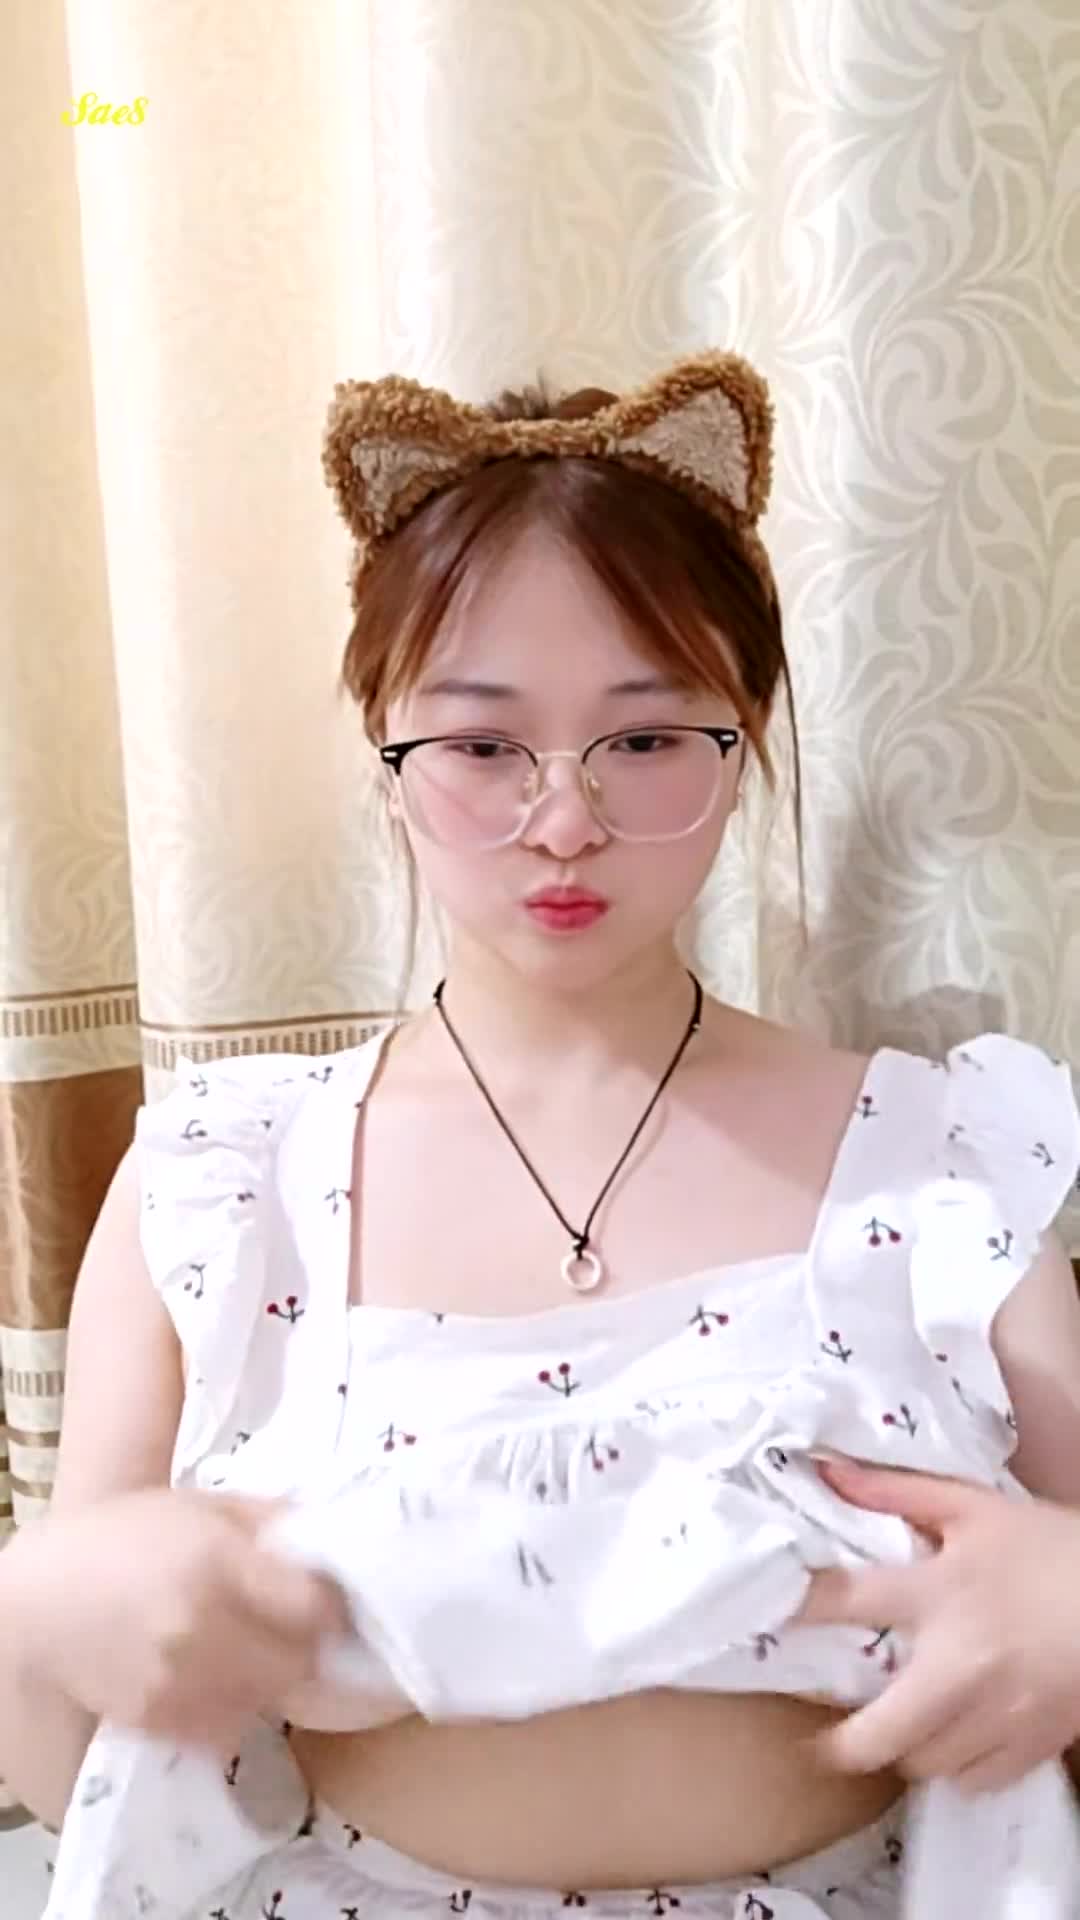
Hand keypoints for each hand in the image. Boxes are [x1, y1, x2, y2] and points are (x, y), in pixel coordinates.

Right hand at [12, 1487, 348, 1747]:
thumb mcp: (202, 1505)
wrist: (42, 1600)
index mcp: (218, 1562)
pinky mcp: (157, 1721)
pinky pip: (228, 1730)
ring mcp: (178, 1681)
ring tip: (253, 1653)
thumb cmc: (126, 1536)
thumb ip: (270, 1519)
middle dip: (306, 1647)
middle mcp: (202, 1626)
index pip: (315, 1608)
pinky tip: (219, 1679)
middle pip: (300, 1663)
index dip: (330, 1607)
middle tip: (292, 1631)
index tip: (326, 1601)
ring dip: (273, 1681)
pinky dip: (236, 1710)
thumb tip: (331, 1535)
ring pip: (269, 1702)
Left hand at [798, 1458, 1079, 1792]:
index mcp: (938, 1593)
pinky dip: (956, 1765)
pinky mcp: (1030, 1746)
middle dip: (842, 1744)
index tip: (769, 1618)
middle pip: (877, 1735)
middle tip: (827, 1737)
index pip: (846, 1601)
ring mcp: (996, 1715)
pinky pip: (972, 1780)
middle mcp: (959, 1665)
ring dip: (905, 1747)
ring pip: (923, 1763)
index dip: (798, 1609)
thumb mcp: (974, 1506)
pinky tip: (955, 1735)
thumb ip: (895, 1491)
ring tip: (903, 1720)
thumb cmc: (1052, 1547)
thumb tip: (827, 1471)